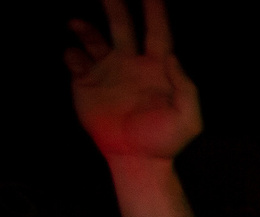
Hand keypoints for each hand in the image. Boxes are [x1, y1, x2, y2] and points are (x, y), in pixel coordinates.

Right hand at [67, 0, 200, 162]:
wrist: (136, 159)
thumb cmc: (165, 140)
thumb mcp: (188, 118)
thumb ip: (185, 87)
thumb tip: (171, 55)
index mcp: (157, 67)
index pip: (157, 32)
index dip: (155, 11)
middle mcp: (130, 62)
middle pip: (122, 25)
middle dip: (115, 6)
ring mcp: (107, 71)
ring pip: (93, 37)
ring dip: (84, 26)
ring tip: (75, 22)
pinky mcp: (86, 83)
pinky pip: (74, 59)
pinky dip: (70, 53)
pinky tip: (74, 57)